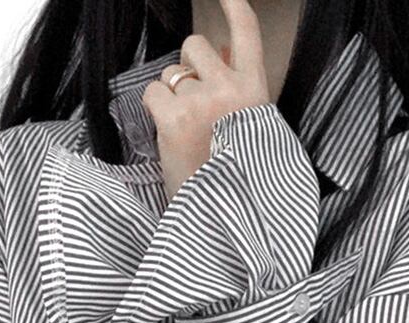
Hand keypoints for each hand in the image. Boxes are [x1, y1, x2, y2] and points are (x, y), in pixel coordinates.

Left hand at [141, 0, 270, 201]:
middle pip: (196, 46)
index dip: (234, 6)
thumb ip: (238, 84)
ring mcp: (202, 101)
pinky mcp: (175, 118)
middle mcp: (231, 90)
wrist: (223, 215)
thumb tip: (223, 48)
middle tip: (193, 105)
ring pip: (172, 70)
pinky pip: (152, 92)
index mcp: (256, 93)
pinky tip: (169, 134)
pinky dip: (155, 110)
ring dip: (172, 91)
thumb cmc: (234, 176)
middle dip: (188, 67)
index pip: (247, 33)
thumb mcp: (250, 128)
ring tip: (185, 127)